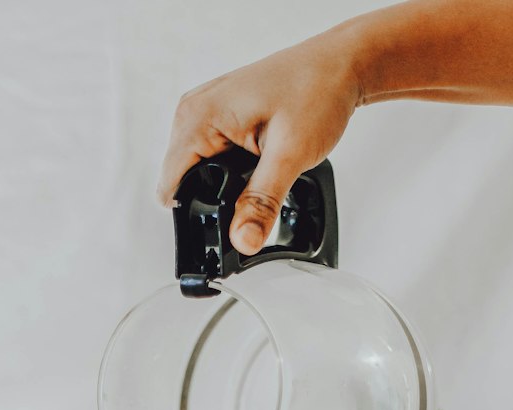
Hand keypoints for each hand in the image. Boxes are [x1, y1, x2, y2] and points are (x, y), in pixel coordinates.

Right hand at [157, 33, 360, 255]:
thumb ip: (261, 202)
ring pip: (198, 175)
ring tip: (260, 171)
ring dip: (225, 187)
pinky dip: (232, 173)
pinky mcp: (218, 118)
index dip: (197, 216)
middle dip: (215, 202)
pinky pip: (211, 160)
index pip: (172, 187)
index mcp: (199, 116)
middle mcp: (193, 112)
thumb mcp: (289, 154)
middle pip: (184, 185)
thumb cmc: (317, 90)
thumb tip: (242, 242)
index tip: (229, 224)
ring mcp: (204, 113)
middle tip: (257, 190)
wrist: (340, 65)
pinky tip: (257, 163)